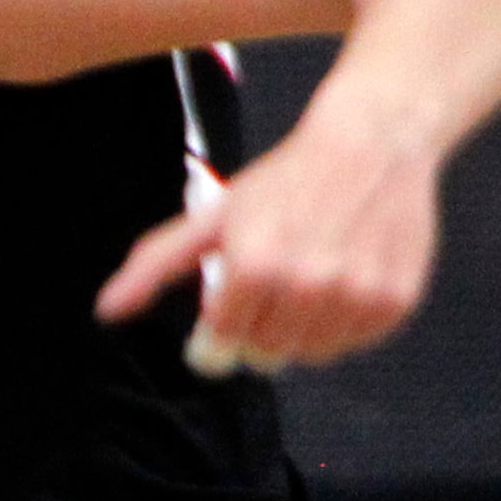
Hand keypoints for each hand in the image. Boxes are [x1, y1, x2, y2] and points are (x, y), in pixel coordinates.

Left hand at [95, 122, 441, 372]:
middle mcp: (307, 285)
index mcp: (253, 265)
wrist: (370, 147)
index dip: (213, 342)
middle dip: (255, 326)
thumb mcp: (210, 218)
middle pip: (264, 354)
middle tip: (265, 284)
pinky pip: (352, 344)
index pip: (222, 344)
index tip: (214, 333)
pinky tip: (336, 280)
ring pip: (308, 354)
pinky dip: (338, 323)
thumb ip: (154, 266)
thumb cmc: (282, 182)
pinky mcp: (394, 303)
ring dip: (296, 328)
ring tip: (301, 279)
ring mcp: (355, 296)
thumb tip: (106, 310)